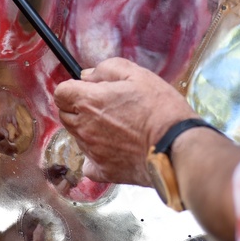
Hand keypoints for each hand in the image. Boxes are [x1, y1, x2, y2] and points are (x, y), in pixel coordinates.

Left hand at [53, 57, 198, 185]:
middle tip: (103, 106)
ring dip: (87, 129)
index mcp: (89, 101)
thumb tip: (87, 75)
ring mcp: (92, 151)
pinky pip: (88, 163)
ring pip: (77, 136)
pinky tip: (113, 149)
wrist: (178, 146)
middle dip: (77, 108)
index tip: (84, 90)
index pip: (60, 93)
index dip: (71, 89)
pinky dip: (95, 156)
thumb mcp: (136, 74)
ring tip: (116, 127)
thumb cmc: (160, 108)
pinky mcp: (103, 171)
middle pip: (65, 115)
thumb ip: (106, 69)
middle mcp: (85, 127)